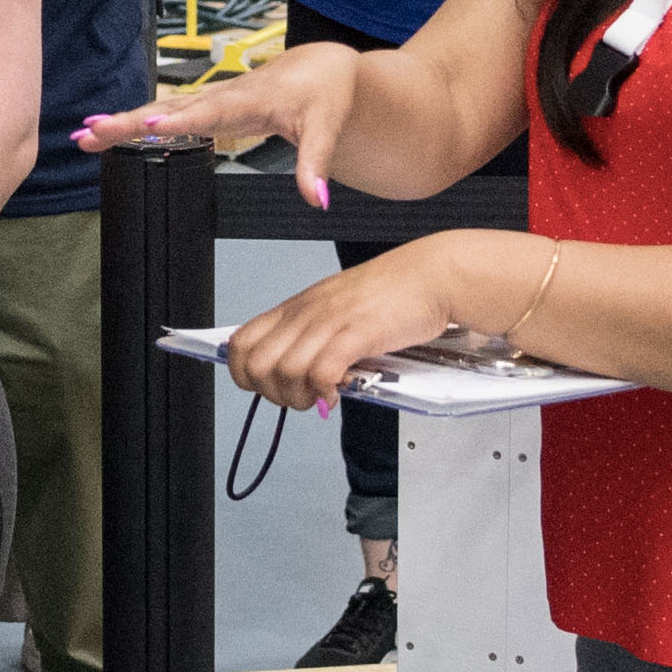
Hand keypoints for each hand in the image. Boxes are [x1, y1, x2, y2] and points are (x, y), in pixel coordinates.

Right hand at [78, 41, 363, 211]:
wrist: (320, 67)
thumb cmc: (322, 94)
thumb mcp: (326, 130)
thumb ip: (315, 165)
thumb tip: (316, 199)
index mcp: (250, 101)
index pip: (211, 112)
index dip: (181, 121)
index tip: (150, 128)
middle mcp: (223, 95)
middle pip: (169, 108)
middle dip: (129, 121)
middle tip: (92, 133)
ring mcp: (210, 97)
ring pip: (159, 107)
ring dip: (121, 121)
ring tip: (84, 135)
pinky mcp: (204, 103)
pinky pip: (163, 110)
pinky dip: (132, 120)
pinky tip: (103, 129)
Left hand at [217, 232, 479, 412]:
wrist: (431, 274)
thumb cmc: (392, 293)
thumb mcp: (338, 308)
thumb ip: (316, 336)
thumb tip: (301, 377)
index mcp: (297, 307)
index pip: (240, 344)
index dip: (246, 375)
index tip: (271, 387)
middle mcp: (306, 313)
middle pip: (255, 365)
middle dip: (272, 394)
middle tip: (301, 397)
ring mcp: (329, 321)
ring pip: (283, 372)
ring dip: (299, 397)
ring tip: (323, 397)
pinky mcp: (357, 333)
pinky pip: (321, 371)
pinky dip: (325, 391)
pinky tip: (340, 391)